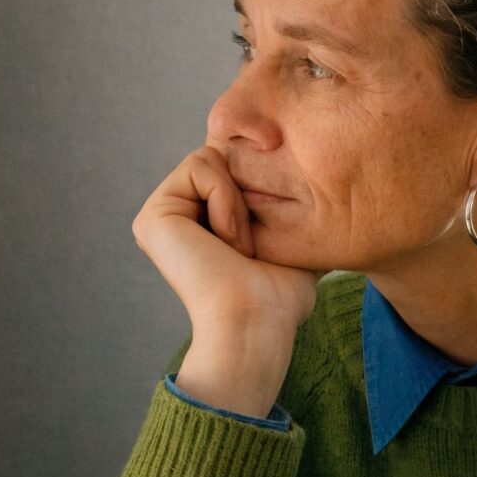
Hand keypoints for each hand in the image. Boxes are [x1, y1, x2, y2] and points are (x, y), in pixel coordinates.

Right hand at [133, 146, 320, 415]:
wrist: (258, 320)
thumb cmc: (281, 294)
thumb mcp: (294, 239)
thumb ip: (291, 209)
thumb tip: (323, 195)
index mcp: (200, 220)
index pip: (236, 167)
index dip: (260, 173)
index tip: (277, 204)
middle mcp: (176, 215)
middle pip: (222, 156)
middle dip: (249, 192)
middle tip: (252, 245)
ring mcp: (161, 215)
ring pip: (211, 157)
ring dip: (238, 203)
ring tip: (239, 246)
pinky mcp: (153, 214)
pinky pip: (199, 165)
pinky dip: (226, 201)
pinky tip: (227, 243)